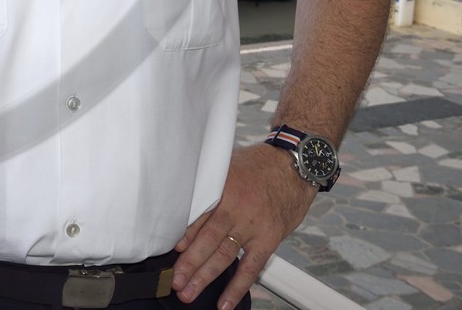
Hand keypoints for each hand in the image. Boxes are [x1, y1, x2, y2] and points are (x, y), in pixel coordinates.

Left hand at [170, 144, 315, 307]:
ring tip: (189, 292)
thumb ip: (206, 184)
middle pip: (207, 238)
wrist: (293, 166)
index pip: (197, 214)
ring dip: (205, 276)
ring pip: (224, 254)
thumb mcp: (226, 165)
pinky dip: (237, 286)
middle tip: (174, 281)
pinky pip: (251, 267)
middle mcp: (235, 207)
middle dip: (188, 263)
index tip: (169, 250)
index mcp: (220, 187)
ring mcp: (252, 224)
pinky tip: (225, 302)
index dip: (182, 234)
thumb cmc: (257, 166)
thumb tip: (181, 203)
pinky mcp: (269, 237)